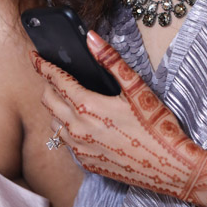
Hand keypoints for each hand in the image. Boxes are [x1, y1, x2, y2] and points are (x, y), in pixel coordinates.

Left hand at [31, 32, 206, 206]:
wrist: (171, 168)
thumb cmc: (158, 126)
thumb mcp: (138, 88)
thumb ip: (112, 61)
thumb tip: (91, 38)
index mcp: (89, 107)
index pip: (57, 81)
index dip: (43, 66)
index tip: (34, 56)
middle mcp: (79, 130)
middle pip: (49, 102)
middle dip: (48, 85)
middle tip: (55, 75)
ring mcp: (81, 150)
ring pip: (54, 124)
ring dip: (56, 108)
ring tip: (68, 97)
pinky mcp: (88, 164)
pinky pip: (67, 143)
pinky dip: (68, 129)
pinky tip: (84, 124)